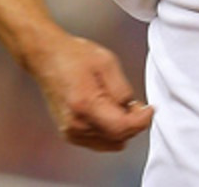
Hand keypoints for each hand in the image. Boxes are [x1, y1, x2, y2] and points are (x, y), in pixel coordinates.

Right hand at [29, 32, 153, 151]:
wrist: (47, 57)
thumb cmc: (75, 55)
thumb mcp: (107, 63)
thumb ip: (123, 91)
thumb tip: (134, 110)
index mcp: (85, 105)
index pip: (122, 128)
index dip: (142, 121)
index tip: (151, 109)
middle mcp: (76, 124)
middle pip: (118, 138)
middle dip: (133, 124)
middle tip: (136, 104)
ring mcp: (70, 131)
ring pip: (110, 142)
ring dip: (121, 128)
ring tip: (119, 105)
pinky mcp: (69, 133)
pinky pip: (100, 141)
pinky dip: (110, 131)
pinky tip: (108, 111)